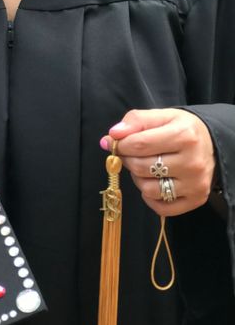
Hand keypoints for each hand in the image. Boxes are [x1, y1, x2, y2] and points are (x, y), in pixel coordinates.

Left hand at [101, 109, 215, 215]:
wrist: (212, 144)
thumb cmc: (182, 129)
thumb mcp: (162, 116)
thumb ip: (136, 121)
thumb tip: (112, 135)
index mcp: (184, 135)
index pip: (139, 144)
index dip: (120, 144)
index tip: (113, 142)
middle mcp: (192, 162)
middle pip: (141, 167)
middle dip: (128, 159)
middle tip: (130, 153)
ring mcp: (195, 184)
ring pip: (149, 189)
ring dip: (138, 178)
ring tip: (144, 167)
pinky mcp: (196, 200)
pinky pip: (161, 208)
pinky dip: (150, 197)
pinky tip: (154, 182)